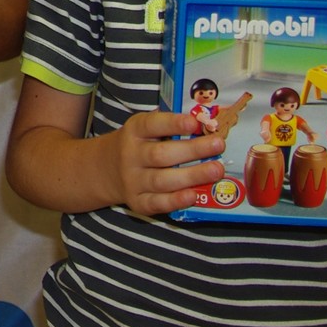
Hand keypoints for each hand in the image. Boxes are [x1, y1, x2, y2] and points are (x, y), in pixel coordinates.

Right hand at [105, 110, 224, 216]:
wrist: (107, 169)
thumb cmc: (139, 145)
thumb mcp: (145, 129)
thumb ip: (170, 127)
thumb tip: (207, 124)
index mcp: (134, 131)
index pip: (152, 125)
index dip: (174, 123)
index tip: (196, 123)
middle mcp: (130, 155)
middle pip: (161, 154)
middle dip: (192, 150)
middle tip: (219, 145)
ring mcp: (132, 180)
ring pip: (162, 180)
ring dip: (191, 176)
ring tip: (216, 171)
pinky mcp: (137, 201)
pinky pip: (157, 203)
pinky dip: (175, 201)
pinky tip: (194, 195)